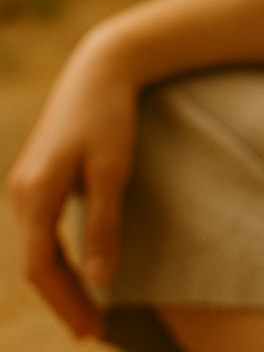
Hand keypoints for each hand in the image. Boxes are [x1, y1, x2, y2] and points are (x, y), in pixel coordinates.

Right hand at [6, 27, 139, 338]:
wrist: (101, 67)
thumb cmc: (110, 115)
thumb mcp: (113, 169)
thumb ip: (104, 224)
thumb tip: (99, 279)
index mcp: (34, 194)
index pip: (41, 267)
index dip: (65, 302)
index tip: (92, 330)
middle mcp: (21, 192)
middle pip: (37, 261)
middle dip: (63, 297)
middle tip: (94, 330)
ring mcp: (27, 183)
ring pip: (39, 246)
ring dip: (61, 278)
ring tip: (89, 308)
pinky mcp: (41, 175)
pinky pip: (44, 228)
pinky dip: (60, 253)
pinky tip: (79, 267)